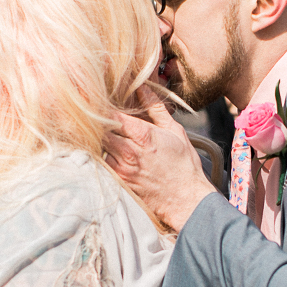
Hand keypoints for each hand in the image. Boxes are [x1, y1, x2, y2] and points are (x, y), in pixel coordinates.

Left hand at [104, 86, 217, 231]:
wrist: (186, 199)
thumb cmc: (183, 165)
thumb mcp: (174, 131)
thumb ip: (156, 108)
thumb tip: (143, 87)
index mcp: (142, 135)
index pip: (111, 115)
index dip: (104, 108)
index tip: (102, 103)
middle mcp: (129, 152)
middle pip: (101, 131)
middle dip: (100, 123)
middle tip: (101, 118)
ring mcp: (122, 169)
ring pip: (100, 147)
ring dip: (102, 141)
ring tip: (110, 137)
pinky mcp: (120, 182)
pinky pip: (104, 164)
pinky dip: (106, 157)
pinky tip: (115, 155)